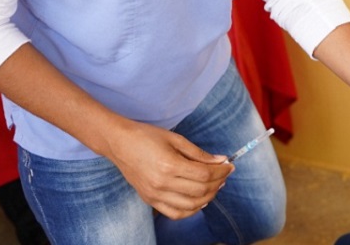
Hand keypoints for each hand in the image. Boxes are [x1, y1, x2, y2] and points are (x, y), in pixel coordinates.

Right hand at [103, 119, 233, 219]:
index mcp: (169, 165)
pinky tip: (200, 200)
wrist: (119, 143)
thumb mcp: (176, 139)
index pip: (204, 175)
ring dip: (208, 197)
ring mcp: (155, 194)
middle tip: (225, 174)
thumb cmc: (147, 136)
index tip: (230, 165)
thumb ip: (199, 153)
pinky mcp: (150, 200)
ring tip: (215, 186)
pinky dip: (191, 210)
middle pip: (200, 190)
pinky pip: (175, 213)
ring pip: (190, 205)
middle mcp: (162, 183)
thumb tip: (221, 160)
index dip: (221, 171)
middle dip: (218, 183)